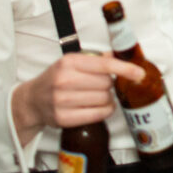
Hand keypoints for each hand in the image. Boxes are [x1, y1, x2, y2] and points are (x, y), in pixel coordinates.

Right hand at [11, 52, 145, 145]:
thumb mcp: (72, 62)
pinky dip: (104, 111)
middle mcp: (65, 80)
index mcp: (69, 62)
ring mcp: (62, 100)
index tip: (139, 73)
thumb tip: (122, 54)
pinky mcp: (64, 118)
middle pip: (107, 84)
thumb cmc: (57, 79)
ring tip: (97, 96)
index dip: (125, 69)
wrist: (32, 100)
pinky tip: (98, 107)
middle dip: (109, 85)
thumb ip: (97, 59)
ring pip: (104, 99)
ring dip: (107, 98)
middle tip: (100, 85)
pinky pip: (98, 114)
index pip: (104, 65)